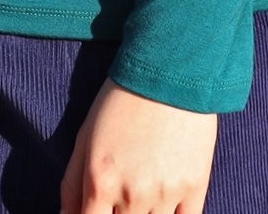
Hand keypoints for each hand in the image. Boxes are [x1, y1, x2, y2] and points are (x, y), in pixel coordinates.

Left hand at [59, 75, 217, 213]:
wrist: (168, 67)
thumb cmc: (121, 100)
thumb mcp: (85, 135)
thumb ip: (72, 184)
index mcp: (100, 182)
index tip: (99, 209)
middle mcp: (132, 195)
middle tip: (122, 196)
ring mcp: (166, 194)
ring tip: (143, 192)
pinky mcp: (195, 187)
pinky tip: (165, 204)